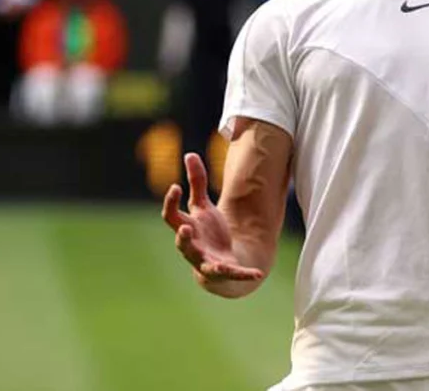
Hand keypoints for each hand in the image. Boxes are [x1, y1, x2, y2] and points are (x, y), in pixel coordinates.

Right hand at [162, 153, 263, 288]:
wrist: (217, 264)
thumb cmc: (206, 232)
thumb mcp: (203, 207)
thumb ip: (197, 182)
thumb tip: (189, 154)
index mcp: (187, 227)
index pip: (171, 215)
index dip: (171, 201)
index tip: (175, 186)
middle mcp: (191, 246)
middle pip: (182, 242)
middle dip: (183, 236)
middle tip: (185, 228)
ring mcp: (205, 261)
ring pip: (201, 263)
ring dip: (207, 262)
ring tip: (216, 263)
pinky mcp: (222, 272)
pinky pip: (232, 273)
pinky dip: (245, 274)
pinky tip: (258, 273)